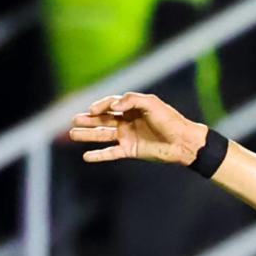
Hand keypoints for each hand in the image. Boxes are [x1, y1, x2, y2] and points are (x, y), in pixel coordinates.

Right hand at [68, 93, 205, 165]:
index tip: (93, 110)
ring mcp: (128, 136)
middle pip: (102, 119)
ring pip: (103, 135)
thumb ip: (131, 99)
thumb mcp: (151, 103)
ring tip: (72, 134)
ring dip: (88, 135)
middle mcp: (127, 121)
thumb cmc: (170, 120)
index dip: (100, 106)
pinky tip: (86, 156)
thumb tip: (114, 105)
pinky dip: (99, 155)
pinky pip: (111, 153)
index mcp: (132, 107)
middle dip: (88, 119)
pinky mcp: (131, 150)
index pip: (110, 105)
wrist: (183, 141)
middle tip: (73, 120)